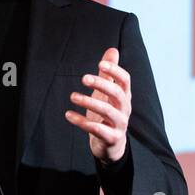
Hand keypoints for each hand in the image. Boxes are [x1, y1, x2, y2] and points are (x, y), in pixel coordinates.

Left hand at [65, 46, 130, 162]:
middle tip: (84, 78)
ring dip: (89, 102)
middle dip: (101, 84)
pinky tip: (68, 114)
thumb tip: (112, 50)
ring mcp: (120, 124)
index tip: (100, 64)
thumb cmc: (108, 115)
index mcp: (124, 97)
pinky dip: (81, 121)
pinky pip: (97, 129)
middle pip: (118, 94)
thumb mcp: (108, 93)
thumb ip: (109, 73)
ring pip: (107, 111)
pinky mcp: (111, 138)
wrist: (111, 145)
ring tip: (73, 96)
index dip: (115, 71)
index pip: (125, 80)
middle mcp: (125, 109)